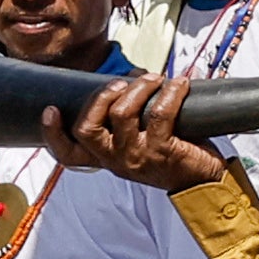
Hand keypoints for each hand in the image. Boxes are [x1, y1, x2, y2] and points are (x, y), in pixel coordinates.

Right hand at [43, 74, 227, 192]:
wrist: (207, 181)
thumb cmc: (174, 155)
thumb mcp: (141, 142)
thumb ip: (128, 119)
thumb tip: (130, 77)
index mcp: (106, 158)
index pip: (68, 155)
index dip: (53, 134)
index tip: (51, 110)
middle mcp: (116, 160)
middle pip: (88, 128)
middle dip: (101, 96)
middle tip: (121, 83)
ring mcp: (137, 157)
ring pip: (121, 114)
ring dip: (139, 88)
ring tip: (154, 79)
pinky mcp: (163, 151)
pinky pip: (160, 113)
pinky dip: (170, 92)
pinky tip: (179, 85)